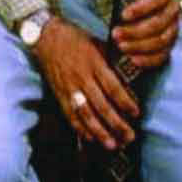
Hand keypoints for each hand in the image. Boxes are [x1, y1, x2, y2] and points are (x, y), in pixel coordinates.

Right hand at [35, 17, 138, 149]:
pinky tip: (90, 138)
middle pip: (101, 104)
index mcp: (94, 63)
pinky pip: (69, 113)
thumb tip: (132, 76)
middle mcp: (81, 77)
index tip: (136, 114)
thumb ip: (112, 61)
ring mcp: (68, 87)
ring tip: (112, 145)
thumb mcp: (97, 44)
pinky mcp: (58, 93)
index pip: (112, 86)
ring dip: (99, 131)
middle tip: (130, 137)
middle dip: (116, 123)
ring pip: (85, 113)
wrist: (46, 36)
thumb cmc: (76, 39)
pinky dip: (79, 127)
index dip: (125, 102)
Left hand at [102, 0, 180, 68]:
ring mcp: (173, 28)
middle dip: (136, 30)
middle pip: (159, 23)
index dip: (142, 6)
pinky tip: (133, 60)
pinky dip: (150, 60)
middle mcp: (173, 10)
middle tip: (114, 34)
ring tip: (119, 46)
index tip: (123, 14)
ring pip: (162, 40)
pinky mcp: (170, 44)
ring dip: (140, 46)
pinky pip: (164, 55)